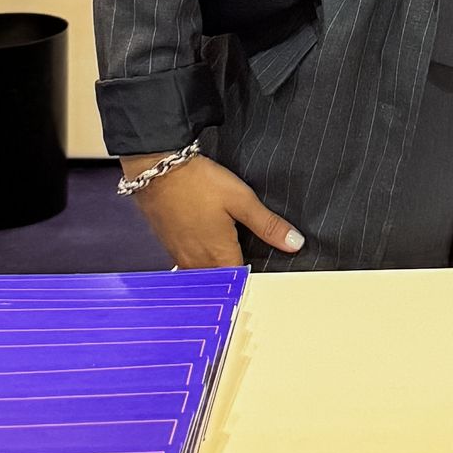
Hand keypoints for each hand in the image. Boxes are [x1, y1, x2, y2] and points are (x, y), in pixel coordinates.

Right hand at [120, 154, 303, 268]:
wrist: (157, 170)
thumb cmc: (199, 183)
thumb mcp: (241, 200)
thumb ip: (268, 225)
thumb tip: (295, 244)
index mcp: (219, 257)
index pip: (242, 283)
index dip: (255, 280)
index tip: (266, 276)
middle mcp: (197, 264)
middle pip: (221, 282)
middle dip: (235, 278)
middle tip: (251, 265)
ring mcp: (180, 257)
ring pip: (204, 275)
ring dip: (217, 271)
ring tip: (231, 256)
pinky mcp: (170, 247)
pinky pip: (190, 265)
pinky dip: (201, 262)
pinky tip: (209, 247)